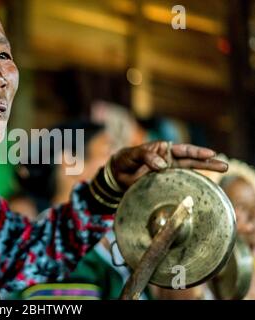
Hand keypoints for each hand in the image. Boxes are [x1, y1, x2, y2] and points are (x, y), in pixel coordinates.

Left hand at [110, 141, 227, 189]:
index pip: (182, 150)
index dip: (196, 152)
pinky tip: (202, 188)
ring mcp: (168, 173)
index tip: (210, 154)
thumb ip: (147, 156)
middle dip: (208, 163)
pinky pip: (179, 184)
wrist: (116, 174)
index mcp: (163, 150)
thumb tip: (163, 165)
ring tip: (221, 172)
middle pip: (191, 161)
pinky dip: (189, 186)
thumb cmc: (125, 159)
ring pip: (189, 173)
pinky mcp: (164, 184)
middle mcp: (169, 161)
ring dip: (203, 173)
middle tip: (224, 165)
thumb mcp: (134, 154)